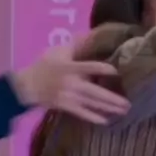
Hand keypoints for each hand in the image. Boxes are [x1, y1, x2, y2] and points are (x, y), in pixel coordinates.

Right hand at [11, 39, 129, 123]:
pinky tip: (106, 121)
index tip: (116, 72)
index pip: (89, 67)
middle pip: (94, 92)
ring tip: (124, 111)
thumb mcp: (57, 51)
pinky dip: (94, 117)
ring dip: (108, 108)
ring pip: (92, 104)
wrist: (27, 86)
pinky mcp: (66, 107)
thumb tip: (92, 34)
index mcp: (70, 67)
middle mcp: (72, 83)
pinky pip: (82, 113)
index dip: (103, 69)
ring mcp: (69, 97)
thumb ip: (75, 45)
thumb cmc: (44, 65)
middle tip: (128, 103)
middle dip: (112, 99)